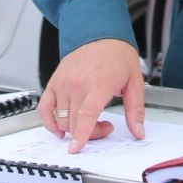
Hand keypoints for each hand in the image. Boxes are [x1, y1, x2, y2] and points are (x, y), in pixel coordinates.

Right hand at [38, 38, 145, 153]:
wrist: (100, 33)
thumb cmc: (117, 56)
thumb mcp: (135, 82)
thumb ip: (135, 110)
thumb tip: (138, 132)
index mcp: (98, 84)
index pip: (86, 115)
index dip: (81, 135)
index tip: (76, 148)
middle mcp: (77, 84)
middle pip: (75, 122)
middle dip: (89, 133)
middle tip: (104, 125)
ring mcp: (63, 83)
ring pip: (62, 119)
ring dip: (74, 128)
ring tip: (90, 118)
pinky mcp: (54, 82)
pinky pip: (44, 107)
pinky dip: (49, 121)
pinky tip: (59, 127)